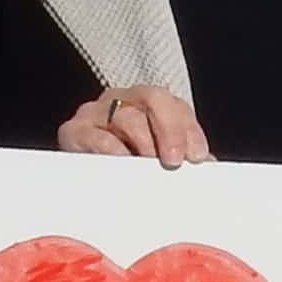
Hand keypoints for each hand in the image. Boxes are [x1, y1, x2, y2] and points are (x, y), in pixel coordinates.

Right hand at [58, 84, 209, 164]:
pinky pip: (96, 136)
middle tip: (174, 160)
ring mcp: (96, 113)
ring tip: (151, 166)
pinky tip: (124, 165)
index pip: (174, 105)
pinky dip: (113, 151)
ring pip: (125, 116)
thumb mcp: (157, 160)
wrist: (79, 183)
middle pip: (152, 98)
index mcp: (148, 105)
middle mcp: (122, 101)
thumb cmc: (126, 169)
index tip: (198, 157)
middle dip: (169, 128)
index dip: (188, 129)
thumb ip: (181, 158)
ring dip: (144, 142)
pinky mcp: (73, 131)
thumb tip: (208, 167)